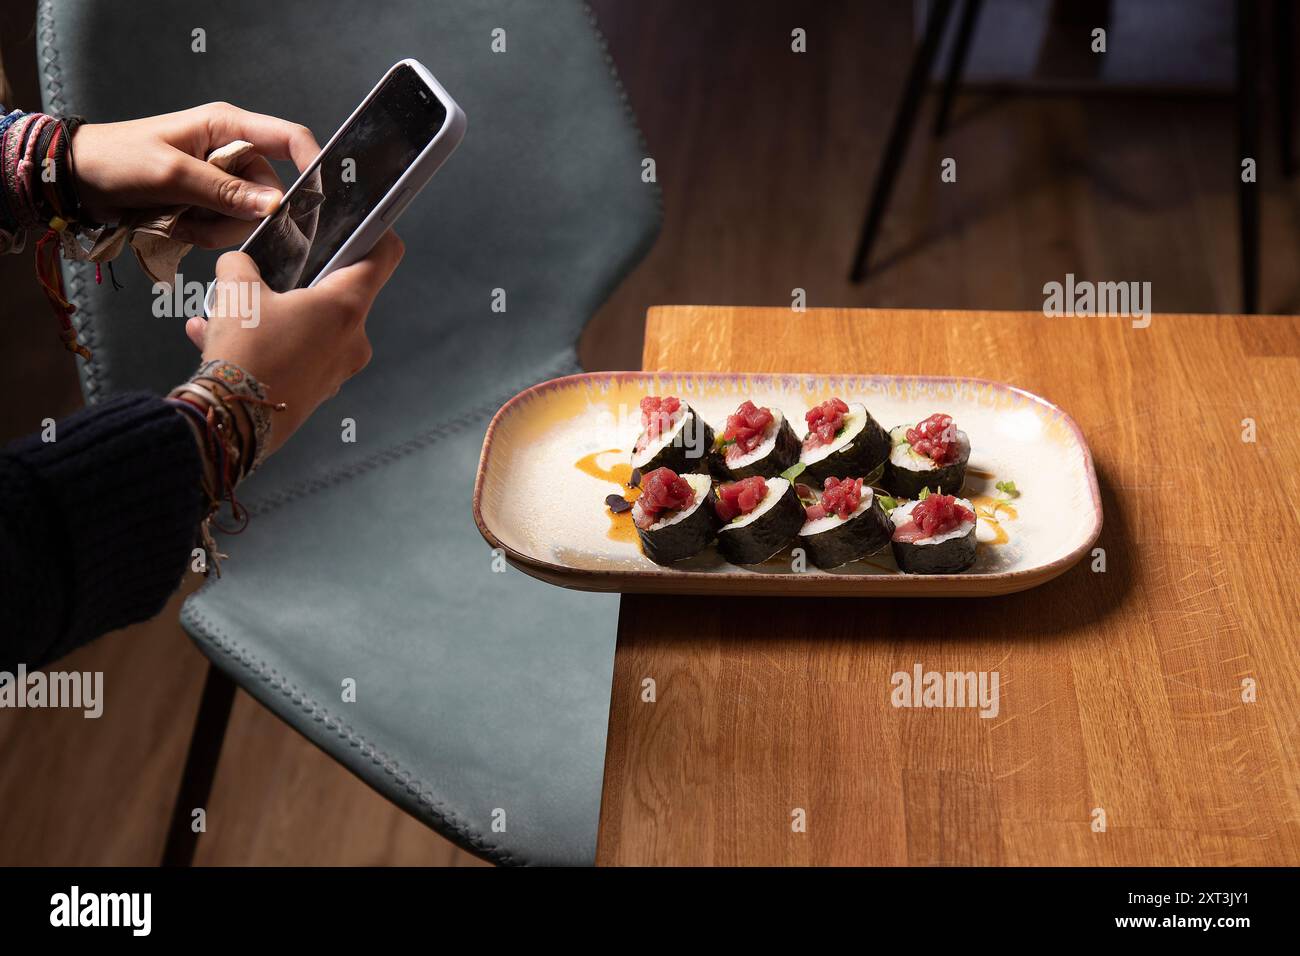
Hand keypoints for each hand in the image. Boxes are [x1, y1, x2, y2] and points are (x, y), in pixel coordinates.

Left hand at [70, 102, 319, 247]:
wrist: (75, 178)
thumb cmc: (117, 160)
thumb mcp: (172, 174)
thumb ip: (225, 191)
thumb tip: (275, 206)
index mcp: (226, 126)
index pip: (289, 139)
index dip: (312, 165)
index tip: (314, 201)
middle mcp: (229, 149)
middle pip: (269, 191)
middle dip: (242, 215)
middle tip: (204, 223)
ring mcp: (219, 177)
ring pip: (248, 215)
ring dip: (219, 229)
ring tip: (182, 224)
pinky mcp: (207, 200)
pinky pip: (227, 225)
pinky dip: (206, 233)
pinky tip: (179, 227)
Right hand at [183, 230, 403, 457]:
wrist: (233, 422)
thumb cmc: (245, 353)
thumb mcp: (235, 291)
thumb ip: (241, 263)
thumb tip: (240, 263)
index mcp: (345, 307)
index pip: (383, 257)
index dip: (377, 233)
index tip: (365, 224)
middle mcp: (352, 340)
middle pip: (338, 294)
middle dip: (300, 282)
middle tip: (268, 274)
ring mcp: (338, 370)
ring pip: (308, 328)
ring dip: (271, 316)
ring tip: (224, 313)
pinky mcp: (318, 392)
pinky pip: (293, 357)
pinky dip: (263, 346)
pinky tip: (216, 340)